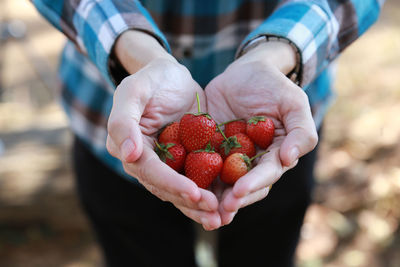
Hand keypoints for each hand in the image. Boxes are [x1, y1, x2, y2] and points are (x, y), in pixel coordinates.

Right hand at [106, 31, 220, 229]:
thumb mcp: (135, 90)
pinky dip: (212, 192)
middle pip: (167, 188)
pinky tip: (228, 204)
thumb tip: (128, 155)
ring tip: (222, 218)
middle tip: (214, 212)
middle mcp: (147, 162)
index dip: (171, 183)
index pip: (149, 171)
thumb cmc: (152, 79)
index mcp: (130, 148)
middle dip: (190, 201)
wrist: (172, 76)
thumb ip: (124, 121)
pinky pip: (198, 180)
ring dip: (201, 206)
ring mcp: (168, 164)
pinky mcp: (187, 161)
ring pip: (182, 190)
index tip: (194, 192)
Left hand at [205, 41, 317, 224]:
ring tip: (200, 208)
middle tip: (218, 209)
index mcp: (275, 155)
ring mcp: (229, 157)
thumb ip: (301, 131)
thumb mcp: (293, 102)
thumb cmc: (273, 85)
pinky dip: (194, 178)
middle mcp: (252, 161)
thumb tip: (289, 160)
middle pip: (243, 186)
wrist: (245, 71)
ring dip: (213, 198)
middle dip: (232, 200)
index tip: (239, 191)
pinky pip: (200, 166)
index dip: (254, 184)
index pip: (266, 174)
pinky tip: (182, 186)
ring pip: (221, 183)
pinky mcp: (209, 149)